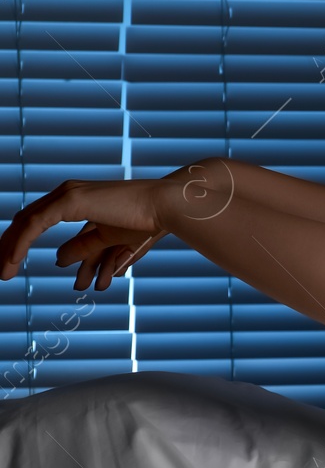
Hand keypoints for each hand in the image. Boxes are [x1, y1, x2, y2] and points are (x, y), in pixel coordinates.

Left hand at [0, 177, 174, 283]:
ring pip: (25, 222)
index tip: (10, 263)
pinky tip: (14, 261)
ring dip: (11, 250)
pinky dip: (22, 244)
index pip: (36, 220)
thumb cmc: (145, 221)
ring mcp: (67, 195)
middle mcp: (67, 193)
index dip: (19, 241)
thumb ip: (83, 248)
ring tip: (3, 274)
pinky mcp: (71, 200)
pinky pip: (35, 224)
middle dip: (8, 246)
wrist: (164, 207)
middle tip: (1, 271)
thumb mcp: (108, 239)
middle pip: (25, 220)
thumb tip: (58, 261)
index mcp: (75, 199)